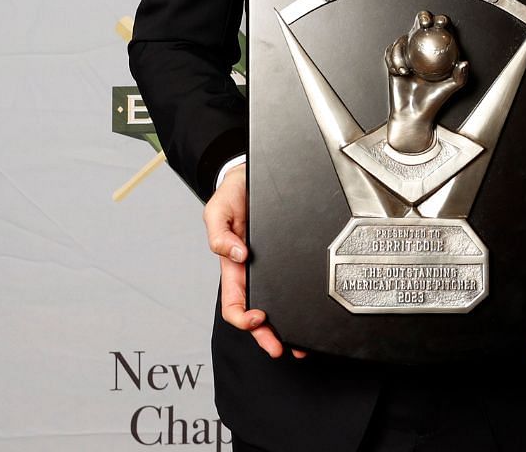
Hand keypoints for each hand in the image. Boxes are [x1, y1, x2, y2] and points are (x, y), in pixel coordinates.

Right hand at [205, 165, 304, 359]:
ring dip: (283, 326)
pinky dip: (299, 301)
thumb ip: (219, 235)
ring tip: (299, 342)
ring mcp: (269, 266)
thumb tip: (236, 255)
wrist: (249, 178)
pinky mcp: (286, 257)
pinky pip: (292, 282)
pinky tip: (309, 310)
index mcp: (232, 265)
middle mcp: (251, 270)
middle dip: (265, 335)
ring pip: (276, 303)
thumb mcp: (216, 211)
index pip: (234, 302)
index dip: (242, 317)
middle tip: (281, 348)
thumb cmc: (231, 196)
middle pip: (256, 313)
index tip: (258, 318)